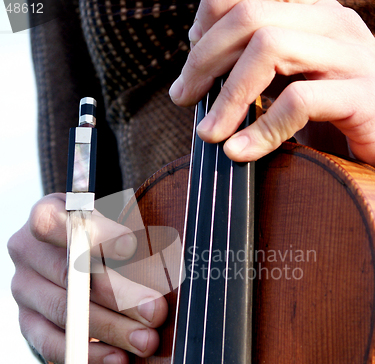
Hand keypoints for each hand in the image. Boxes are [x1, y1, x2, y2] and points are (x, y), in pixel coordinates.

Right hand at [8, 193, 167, 363]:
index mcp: (48, 214)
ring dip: (111, 329)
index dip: (92, 233)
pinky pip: (54, 344)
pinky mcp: (27, 322)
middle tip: (155, 311)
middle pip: (67, 273)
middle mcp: (27, 250)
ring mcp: (24, 289)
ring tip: (146, 341)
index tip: (131, 245)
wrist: (77, 263)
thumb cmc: (105, 240)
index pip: (55, 221)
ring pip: (64, 313)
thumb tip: (162, 268)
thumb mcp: (116, 227)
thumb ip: (131, 241)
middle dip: (117, 295)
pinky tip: (120, 359)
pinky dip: (91, 354)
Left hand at [169, 0, 374, 165]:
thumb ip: (253, 68)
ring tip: (210, 133)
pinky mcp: (362, 97)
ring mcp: (349, 57)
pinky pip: (299, 102)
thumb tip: (196, 71)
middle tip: (184, 97)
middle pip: (250, 15)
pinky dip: (262, 130)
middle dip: (204, 59)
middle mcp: (331, 23)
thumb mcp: (287, 81)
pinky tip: (240, 152)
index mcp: (311, 13)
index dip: (207, 22)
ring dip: (228, 97)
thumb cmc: (329, 115)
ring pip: (269, 47)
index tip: (192, 65)